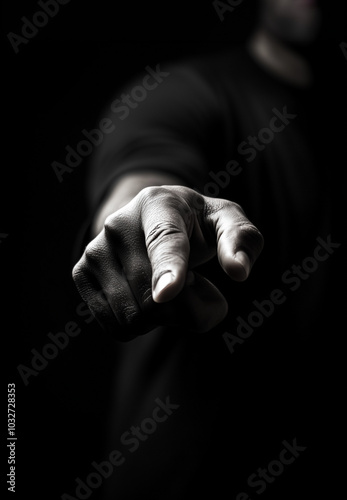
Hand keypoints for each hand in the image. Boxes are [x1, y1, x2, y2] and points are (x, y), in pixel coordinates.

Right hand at [72, 186, 263, 339]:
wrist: (148, 219)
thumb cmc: (194, 224)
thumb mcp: (224, 221)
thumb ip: (242, 240)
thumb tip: (239, 272)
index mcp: (159, 204)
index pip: (165, 240)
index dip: (169, 268)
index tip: (168, 293)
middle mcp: (119, 224)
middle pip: (155, 298)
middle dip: (188, 308)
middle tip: (195, 284)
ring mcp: (95, 249)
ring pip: (134, 317)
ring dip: (164, 318)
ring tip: (167, 286)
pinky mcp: (81, 273)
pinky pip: (115, 326)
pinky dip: (139, 324)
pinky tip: (145, 295)